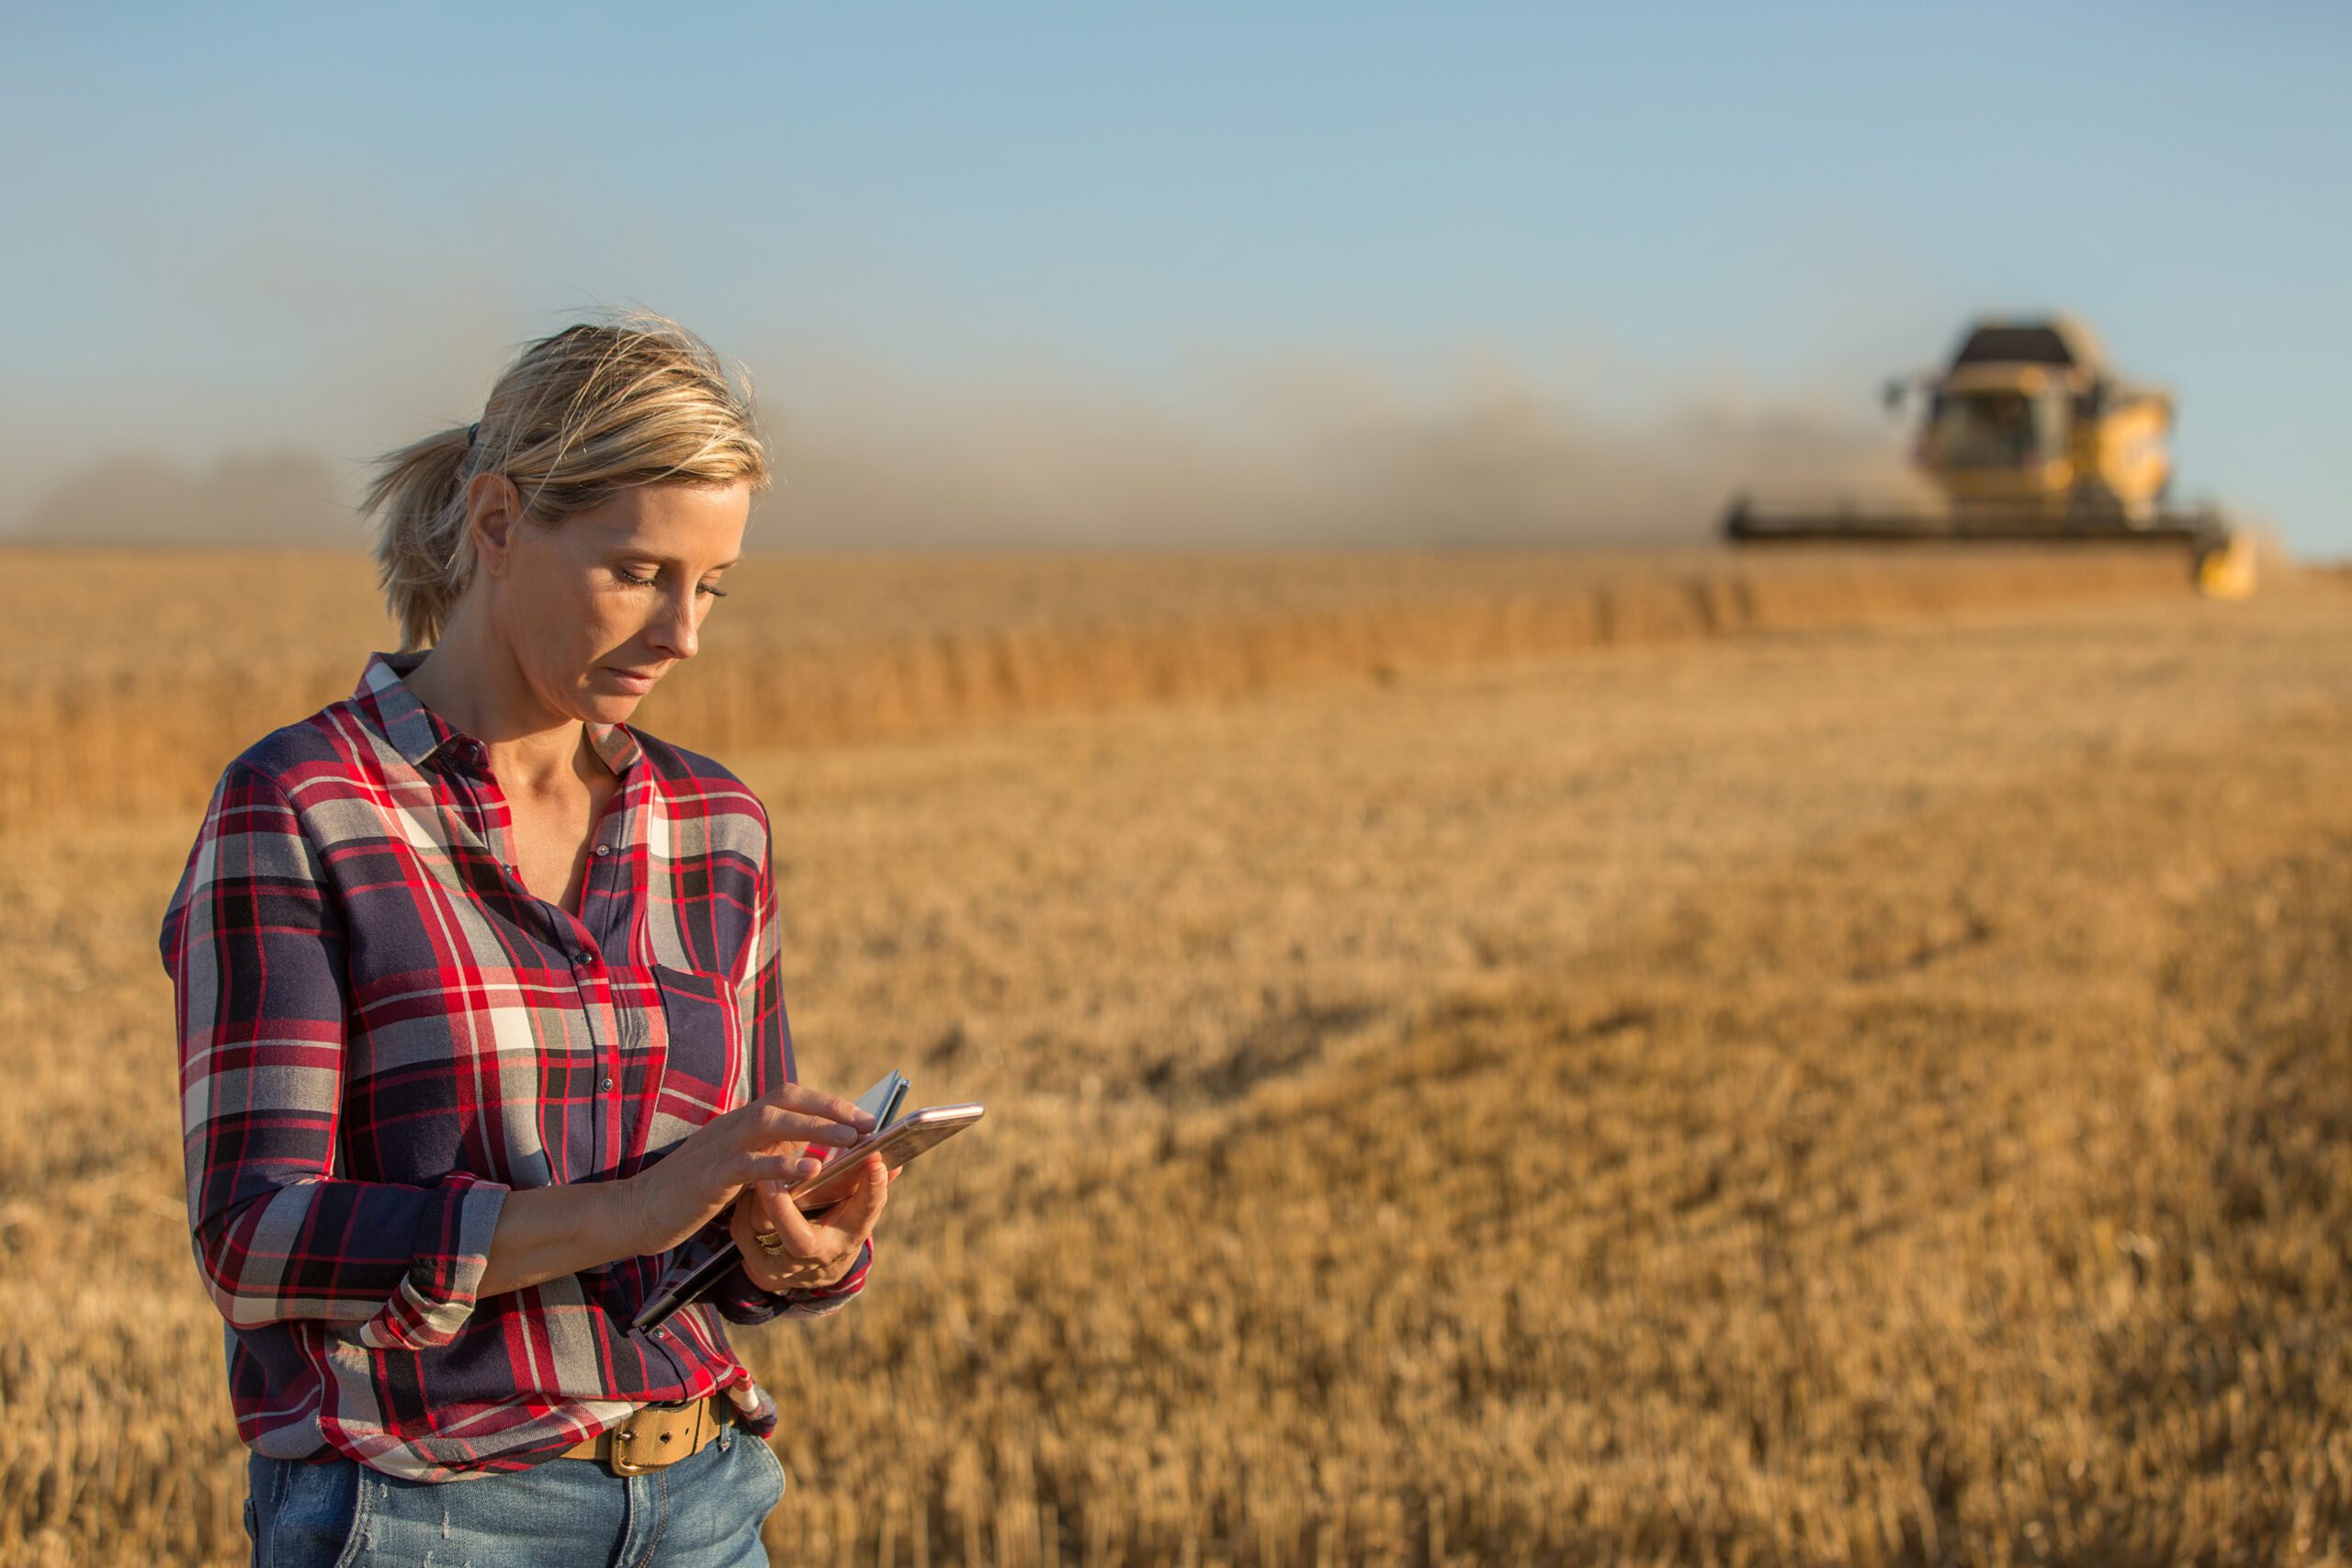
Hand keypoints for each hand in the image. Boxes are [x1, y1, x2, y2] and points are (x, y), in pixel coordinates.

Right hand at [616, 1083, 873, 1258]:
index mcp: (737, 1123)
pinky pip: (749, 1164)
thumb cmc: (687, 1193)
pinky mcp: (708, 1177)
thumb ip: (762, 1153)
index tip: (861, 1116)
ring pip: (770, 1123)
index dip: (826, 1102)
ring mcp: (718, 1149)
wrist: (634, 1212)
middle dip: (829, 1109)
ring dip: (814, 1128)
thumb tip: (807, 1148)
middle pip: (784, 1101)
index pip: (787, 1096)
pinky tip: (811, 1170)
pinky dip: (782, 1164)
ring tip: (849, 1141)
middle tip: (867, 1125)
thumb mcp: (731, 1166)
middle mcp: (730, 1127)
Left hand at [730, 1152, 898, 1292]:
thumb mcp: (858, 1209)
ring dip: (758, 1196)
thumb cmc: (839, 1225)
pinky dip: (744, 1203)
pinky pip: (743, 1228)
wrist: (812, 1268)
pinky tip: (749, 1182)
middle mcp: (817, 1257)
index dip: (872, 1190)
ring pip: (762, 1228)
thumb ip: (871, 1186)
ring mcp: (784, 1265)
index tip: (874, 1161)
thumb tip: (894, 1162)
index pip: (864, 1213)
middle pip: (799, 1239)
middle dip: (782, 1207)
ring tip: (759, 1165)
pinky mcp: (756, 1263)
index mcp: (849, 1236)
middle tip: (773, 1175)